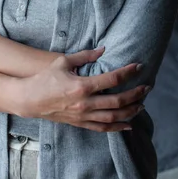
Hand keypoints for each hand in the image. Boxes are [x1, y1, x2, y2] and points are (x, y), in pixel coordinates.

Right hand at [20, 48, 150, 131]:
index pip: (112, 79)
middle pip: (118, 101)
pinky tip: (129, 124)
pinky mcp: (80, 123)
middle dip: (136, 94)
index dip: (128, 72)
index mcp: (82, 86)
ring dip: (130, 111)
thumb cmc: (45, 78)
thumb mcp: (63, 62)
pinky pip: (103, 128)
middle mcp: (85, 103)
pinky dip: (118, 127)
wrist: (29, 100)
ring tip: (142, 104)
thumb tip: (103, 50)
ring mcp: (83, 116)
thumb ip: (85, 56)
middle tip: (147, 87)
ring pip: (113, 118)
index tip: (139, 66)